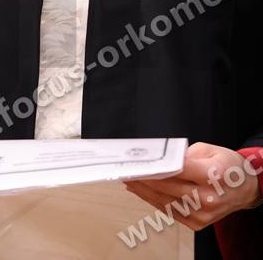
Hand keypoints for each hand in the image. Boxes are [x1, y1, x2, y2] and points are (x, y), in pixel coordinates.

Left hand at [124, 142, 261, 230]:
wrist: (244, 189)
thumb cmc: (227, 166)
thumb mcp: (209, 149)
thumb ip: (185, 154)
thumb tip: (162, 159)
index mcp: (215, 175)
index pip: (180, 169)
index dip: (158, 166)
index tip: (141, 162)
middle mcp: (209, 197)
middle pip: (170, 187)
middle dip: (146, 178)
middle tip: (128, 169)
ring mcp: (203, 213)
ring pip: (166, 201)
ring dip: (144, 191)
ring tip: (129, 180)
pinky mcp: (198, 223)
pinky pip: (170, 211)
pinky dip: (153, 201)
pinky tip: (141, 192)